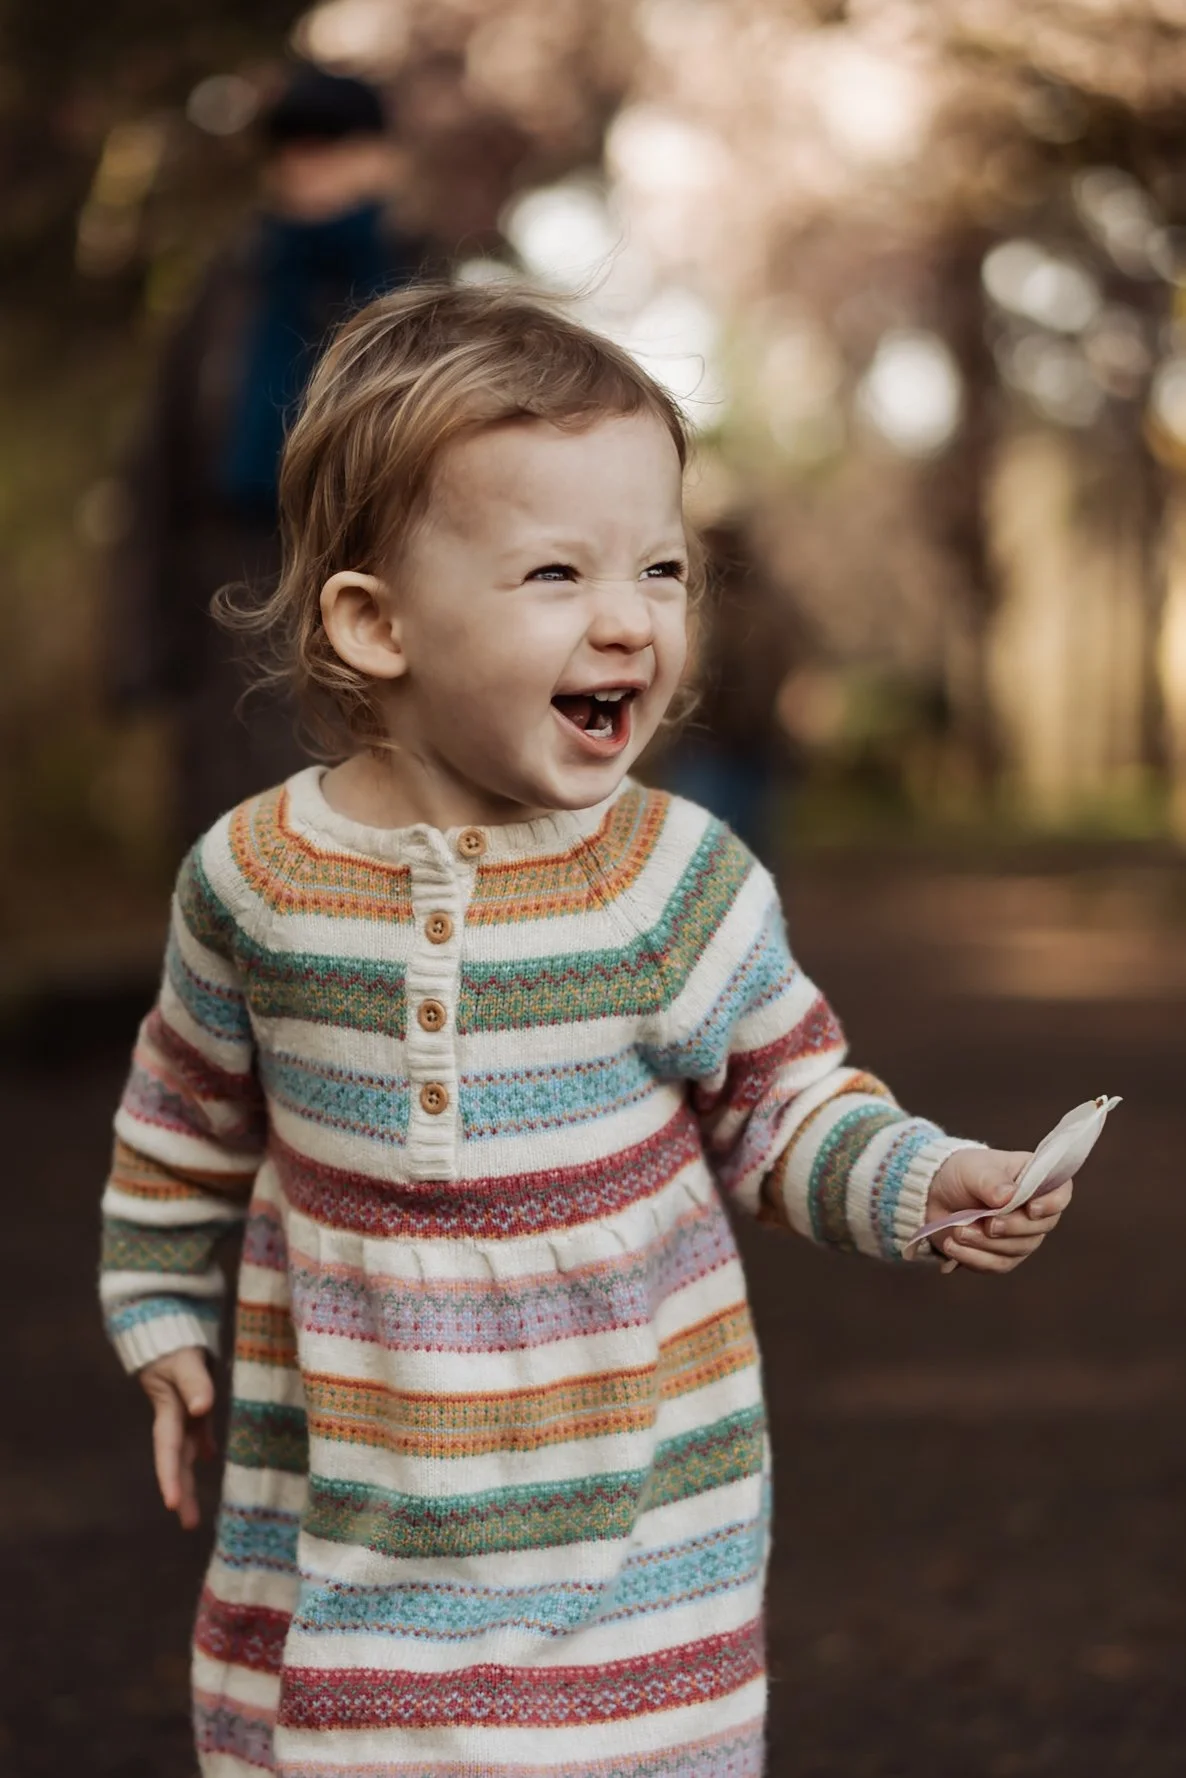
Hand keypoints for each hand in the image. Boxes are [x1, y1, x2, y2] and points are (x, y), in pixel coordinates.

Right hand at [138, 1346, 215, 1528]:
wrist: (168, 1329)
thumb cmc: (174, 1344)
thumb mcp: (184, 1360)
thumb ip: (194, 1382)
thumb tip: (201, 1408)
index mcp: (169, 1413)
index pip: (169, 1452)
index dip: (170, 1478)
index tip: (173, 1505)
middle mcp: (175, 1419)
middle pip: (176, 1462)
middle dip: (181, 1493)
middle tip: (189, 1525)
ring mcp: (184, 1414)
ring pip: (186, 1454)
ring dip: (190, 1481)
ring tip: (194, 1514)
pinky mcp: (194, 1404)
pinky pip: (199, 1433)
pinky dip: (205, 1446)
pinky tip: (212, 1459)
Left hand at [924, 1148, 1073, 1274]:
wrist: (934, 1195)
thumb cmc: (961, 1174)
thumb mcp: (973, 1169)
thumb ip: (991, 1181)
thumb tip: (1008, 1197)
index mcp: (1035, 1179)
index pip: (1060, 1193)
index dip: (1052, 1204)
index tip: (1030, 1208)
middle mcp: (1034, 1210)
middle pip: (1040, 1227)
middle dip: (1011, 1228)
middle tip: (986, 1222)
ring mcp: (1020, 1235)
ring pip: (1018, 1250)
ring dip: (987, 1244)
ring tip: (959, 1231)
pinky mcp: (1001, 1255)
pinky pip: (997, 1265)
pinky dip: (975, 1258)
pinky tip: (954, 1246)